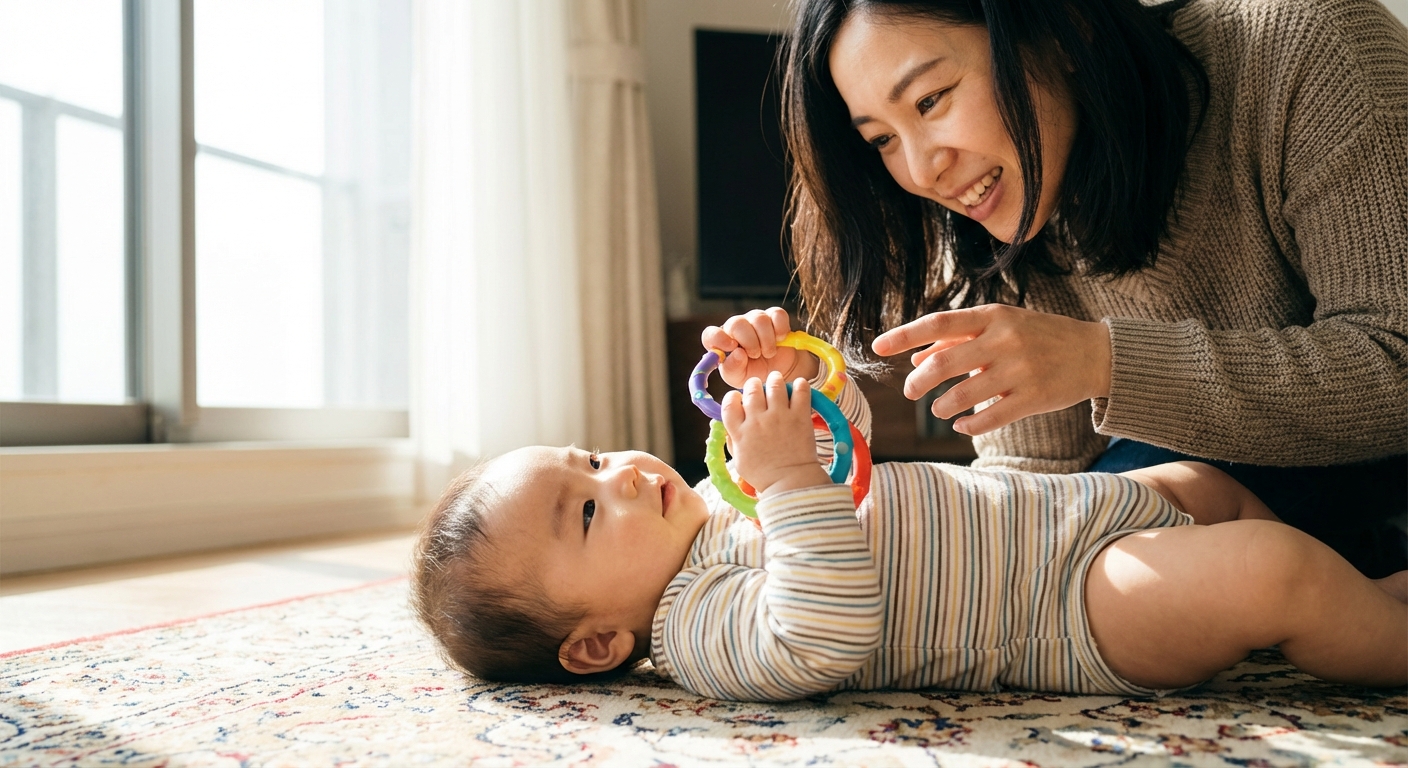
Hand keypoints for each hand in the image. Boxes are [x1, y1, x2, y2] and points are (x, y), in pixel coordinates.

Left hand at [702, 307, 819, 388]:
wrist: (779, 373)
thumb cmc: (754, 374)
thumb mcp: (739, 378)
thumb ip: (732, 369)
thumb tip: (738, 354)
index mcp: (722, 342)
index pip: (710, 334)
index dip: (718, 338)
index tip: (731, 347)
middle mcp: (736, 327)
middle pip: (737, 323)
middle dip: (749, 342)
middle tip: (756, 356)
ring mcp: (755, 319)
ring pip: (759, 319)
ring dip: (766, 340)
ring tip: (768, 353)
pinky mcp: (774, 316)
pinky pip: (777, 314)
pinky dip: (780, 329)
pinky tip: (780, 340)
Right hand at [721, 371, 830, 496]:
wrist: (790, 483)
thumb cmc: (764, 475)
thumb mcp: (739, 460)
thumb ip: (733, 439)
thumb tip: (728, 424)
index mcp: (740, 432)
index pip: (729, 403)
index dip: (733, 397)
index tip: (739, 398)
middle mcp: (757, 421)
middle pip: (751, 390)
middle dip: (754, 385)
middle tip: (759, 387)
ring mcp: (779, 417)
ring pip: (774, 385)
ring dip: (775, 380)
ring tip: (777, 380)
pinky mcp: (799, 417)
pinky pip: (800, 391)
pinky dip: (800, 385)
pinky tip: (799, 385)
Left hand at [870, 304, 1111, 435]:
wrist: (1096, 353)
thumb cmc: (1039, 336)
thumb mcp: (1000, 325)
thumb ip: (958, 339)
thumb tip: (915, 357)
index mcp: (992, 316)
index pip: (938, 323)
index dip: (903, 335)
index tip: (877, 347)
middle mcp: (1004, 340)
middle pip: (943, 364)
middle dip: (918, 382)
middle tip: (911, 392)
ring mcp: (1020, 370)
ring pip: (963, 395)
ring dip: (942, 406)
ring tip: (938, 408)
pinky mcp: (1034, 398)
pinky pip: (990, 418)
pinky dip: (968, 425)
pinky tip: (962, 425)